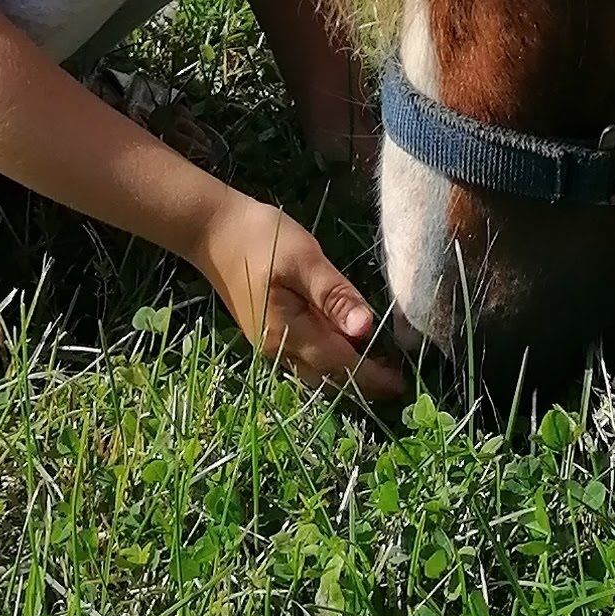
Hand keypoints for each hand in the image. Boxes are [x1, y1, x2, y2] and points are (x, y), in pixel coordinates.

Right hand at [195, 194, 409, 398]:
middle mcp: (278, 349)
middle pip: (328, 377)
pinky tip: (346, 343)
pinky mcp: (269, 332)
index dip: (371, 376)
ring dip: (346, 372)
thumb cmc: (260, 238)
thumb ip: (333, 295)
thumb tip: (366, 328)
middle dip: (362, 381)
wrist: (212, 230)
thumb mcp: (303, 259)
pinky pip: (305, 357)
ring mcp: (270, 343)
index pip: (339, 365)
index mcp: (288, 334)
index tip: (402, 384)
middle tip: (397, 376)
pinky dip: (330, 359)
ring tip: (380, 364)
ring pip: (315, 371)